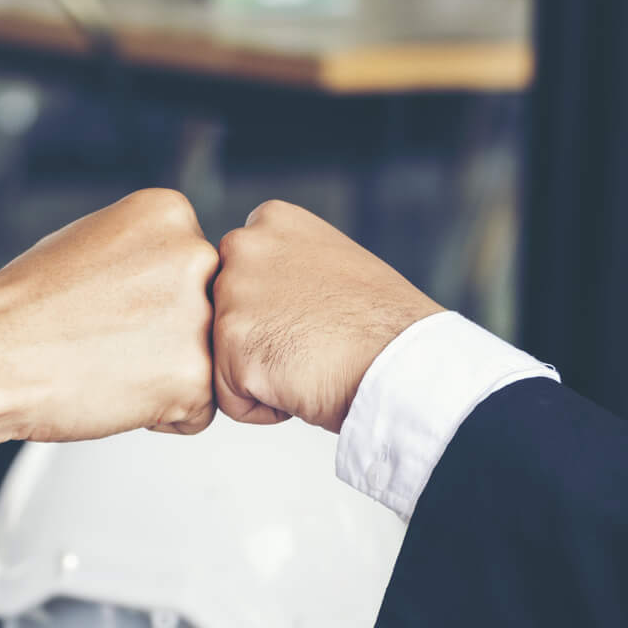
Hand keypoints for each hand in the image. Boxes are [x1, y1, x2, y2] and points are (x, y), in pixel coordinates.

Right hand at [0, 188, 218, 440]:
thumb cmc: (25, 310)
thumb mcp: (92, 241)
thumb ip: (147, 251)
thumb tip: (176, 270)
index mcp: (169, 213)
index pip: (195, 269)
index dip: (153, 300)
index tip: (112, 307)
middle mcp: (194, 255)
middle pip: (211, 313)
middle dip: (169, 336)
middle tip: (109, 341)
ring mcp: (199, 317)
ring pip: (209, 362)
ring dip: (168, 375)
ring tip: (109, 365)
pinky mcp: (195, 377)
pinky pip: (201, 411)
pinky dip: (164, 416)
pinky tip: (116, 393)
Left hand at [211, 200, 441, 430]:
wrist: (403, 360)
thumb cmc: (382, 324)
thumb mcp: (331, 263)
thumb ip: (285, 266)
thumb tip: (262, 292)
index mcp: (271, 220)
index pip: (241, 277)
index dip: (277, 312)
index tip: (316, 317)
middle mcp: (243, 246)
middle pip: (225, 316)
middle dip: (261, 340)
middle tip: (313, 343)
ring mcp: (233, 294)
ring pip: (224, 356)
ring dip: (262, 374)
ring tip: (310, 363)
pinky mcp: (230, 344)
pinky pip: (229, 397)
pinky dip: (263, 407)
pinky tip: (302, 386)